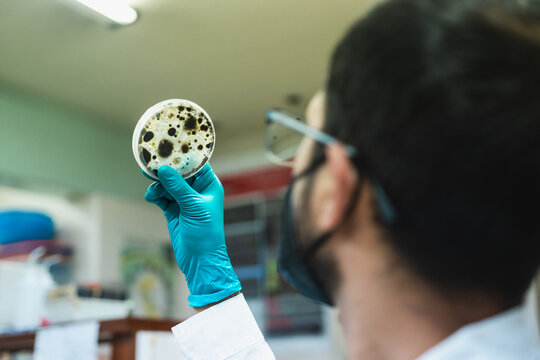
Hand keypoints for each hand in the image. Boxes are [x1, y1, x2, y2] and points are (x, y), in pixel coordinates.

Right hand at [144, 164, 240, 307]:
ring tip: (152, 186)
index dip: (183, 154)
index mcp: (209, 185)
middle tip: (150, 161)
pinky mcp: (173, 210)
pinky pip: (161, 197)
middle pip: (179, 172)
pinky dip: (155, 195)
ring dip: (158, 184)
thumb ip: (178, 188)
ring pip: (167, 184)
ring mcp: (184, 200)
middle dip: (166, 168)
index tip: (168, 145)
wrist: (200, 260)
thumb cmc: (206, 233)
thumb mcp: (193, 207)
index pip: (196, 163)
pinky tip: (151, 196)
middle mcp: (197, 190)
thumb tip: (163, 170)